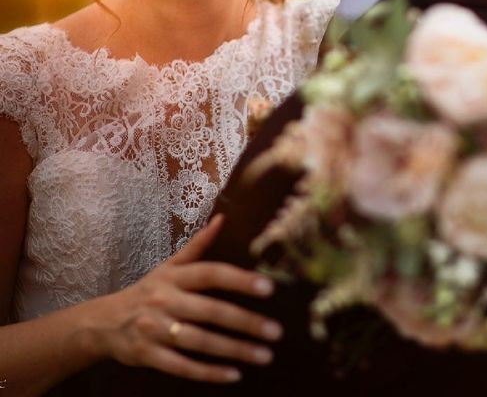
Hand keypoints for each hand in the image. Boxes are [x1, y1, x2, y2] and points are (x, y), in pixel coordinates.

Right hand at [86, 215, 282, 383]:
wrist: (102, 322)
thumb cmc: (147, 291)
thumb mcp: (169, 266)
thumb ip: (198, 245)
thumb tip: (223, 218)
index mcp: (173, 277)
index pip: (210, 274)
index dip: (239, 280)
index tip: (269, 288)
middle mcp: (164, 301)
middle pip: (210, 311)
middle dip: (245, 322)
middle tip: (276, 332)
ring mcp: (154, 329)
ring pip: (200, 341)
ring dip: (234, 350)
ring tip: (265, 355)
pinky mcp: (148, 355)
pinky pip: (182, 366)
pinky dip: (208, 372)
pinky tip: (234, 375)